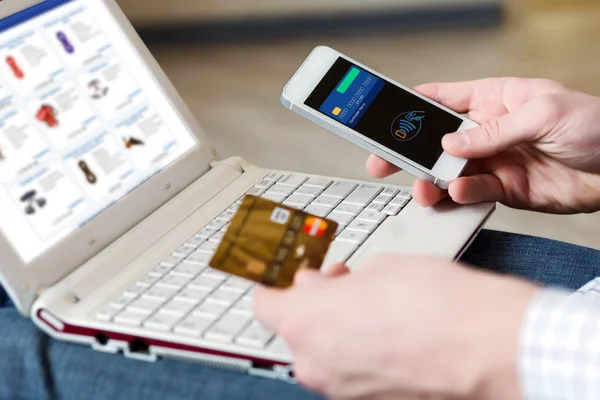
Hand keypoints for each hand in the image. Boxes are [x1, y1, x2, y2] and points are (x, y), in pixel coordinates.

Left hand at [253, 256, 538, 399]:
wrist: (488, 347)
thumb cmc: (438, 303)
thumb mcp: (379, 267)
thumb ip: (338, 281)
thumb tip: (329, 286)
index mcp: (306, 321)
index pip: (264, 303)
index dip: (280, 285)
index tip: (293, 278)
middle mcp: (314, 363)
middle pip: (296, 329)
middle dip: (315, 306)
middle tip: (344, 285)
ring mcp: (341, 390)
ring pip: (322, 353)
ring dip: (337, 331)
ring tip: (376, 309)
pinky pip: (349, 372)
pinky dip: (359, 355)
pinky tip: (391, 335)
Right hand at [368, 78, 599, 213]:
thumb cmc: (596, 125)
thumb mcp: (544, 113)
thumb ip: (493, 130)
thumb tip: (450, 142)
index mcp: (494, 99)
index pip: (443, 98)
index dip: (412, 106)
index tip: (383, 116)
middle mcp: (487, 131)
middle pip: (435, 140)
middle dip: (408, 151)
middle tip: (383, 163)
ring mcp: (493, 161)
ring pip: (448, 171)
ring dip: (431, 180)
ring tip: (423, 189)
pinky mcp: (503, 189)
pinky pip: (472, 193)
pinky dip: (461, 195)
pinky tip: (458, 193)